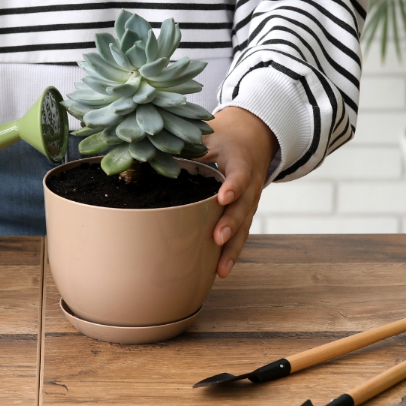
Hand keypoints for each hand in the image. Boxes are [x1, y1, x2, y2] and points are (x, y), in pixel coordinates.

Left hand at [199, 107, 277, 278]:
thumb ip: (188, 147)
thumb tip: (151, 155)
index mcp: (241, 161)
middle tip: (218, 237)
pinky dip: (232, 252)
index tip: (223, 197)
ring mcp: (250, 201)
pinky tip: (221, 270)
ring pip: (244, 227)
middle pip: (243, 207)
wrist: (253, 138)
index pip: (239, 174)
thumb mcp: (210, 135)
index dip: (233, 186)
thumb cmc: (225, 138)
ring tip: (221, 268)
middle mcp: (250, 184)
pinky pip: (241, 234)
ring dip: (233, 248)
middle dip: (231, 223)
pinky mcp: (246, 213)